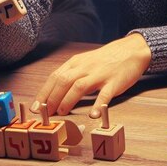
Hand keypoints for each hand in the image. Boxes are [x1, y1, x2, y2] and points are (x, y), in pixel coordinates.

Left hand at [32, 33, 151, 116]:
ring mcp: (100, 74)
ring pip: (79, 86)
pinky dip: (98, 105)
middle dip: (52, 98)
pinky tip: (94, 115)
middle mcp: (85, 67)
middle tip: (47, 114)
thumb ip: (71, 75)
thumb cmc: (105, 60)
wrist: (130, 50)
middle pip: (63, 81)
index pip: (55, 77)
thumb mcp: (84, 62)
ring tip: (62, 113)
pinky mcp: (114, 82)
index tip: (36, 108)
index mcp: (76, 63)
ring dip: (68, 100)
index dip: (44, 93)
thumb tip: (54, 94)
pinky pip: (105, 94)